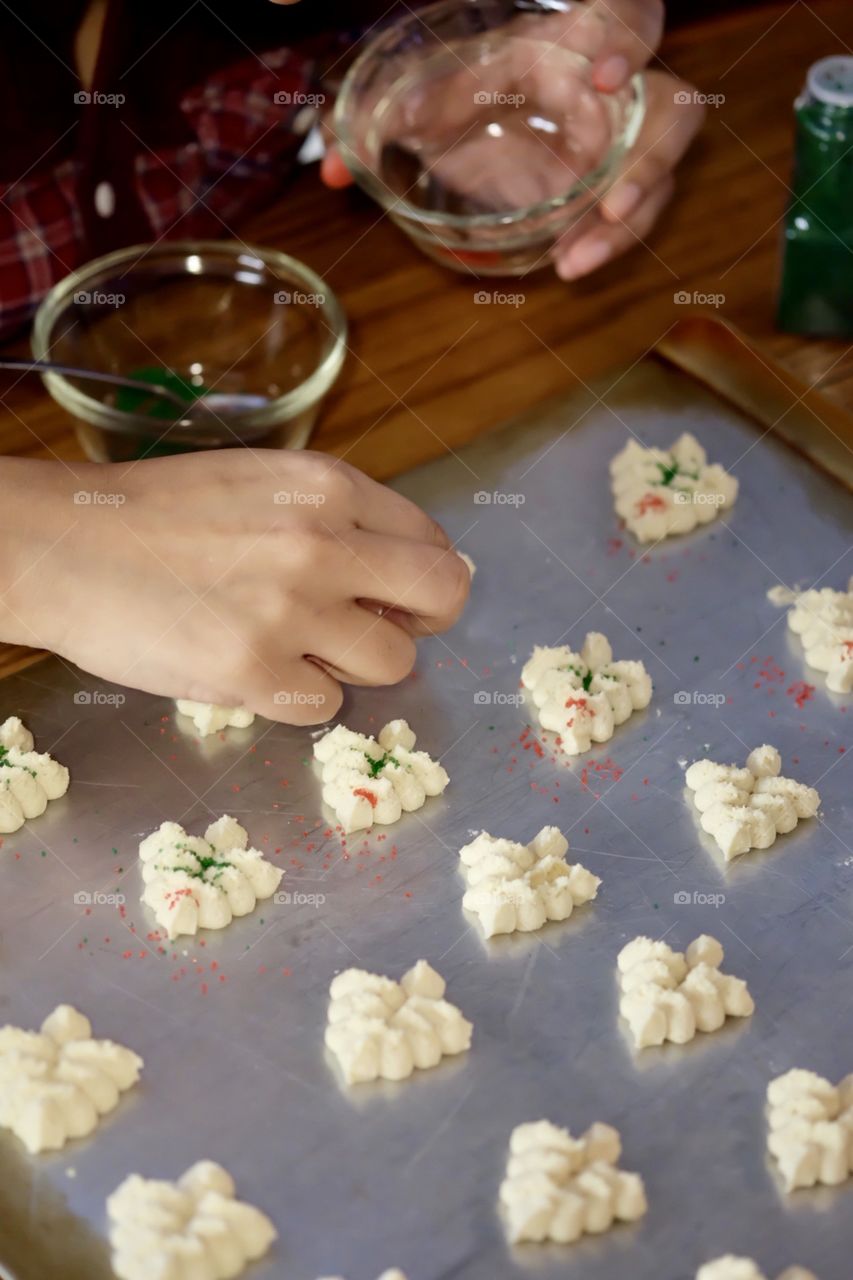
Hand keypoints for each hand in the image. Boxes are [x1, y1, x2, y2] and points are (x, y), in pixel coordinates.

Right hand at [0, 453, 469, 724]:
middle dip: (424, 623)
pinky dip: (298, 698)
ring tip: (297, 649)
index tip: (394, 595)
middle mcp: (323, 544)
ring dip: (355, 666)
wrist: (68, 546)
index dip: (420, 578)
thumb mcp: (260, 482)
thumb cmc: (157, 513)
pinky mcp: (255, 672)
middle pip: (443, 597)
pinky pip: (325, 707)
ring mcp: (292, 611)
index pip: (433, 543)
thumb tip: (398, 567)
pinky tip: (255, 669)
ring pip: (393, 663)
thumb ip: (333, 516)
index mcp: (328, 487)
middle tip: (383, 631)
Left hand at [320, 0, 704, 278]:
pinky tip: (568, 264)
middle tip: (614, 199)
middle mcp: (616, 94)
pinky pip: (629, 220)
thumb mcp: (445, 94)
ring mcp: (624, 146)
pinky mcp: (617, 192)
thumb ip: (398, 114)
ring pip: (659, 177)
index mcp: (580, 39)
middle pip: (671, 111)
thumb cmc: (484, 91)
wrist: (500, 126)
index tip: (603, 77)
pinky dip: (604, 244)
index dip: (627, 41)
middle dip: (650, 156)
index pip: (628, 16)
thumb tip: (330, 164)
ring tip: (575, 257)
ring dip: (624, 223)